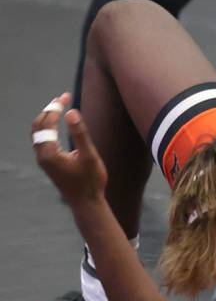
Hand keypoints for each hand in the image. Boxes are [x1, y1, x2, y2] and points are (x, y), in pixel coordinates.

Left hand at [31, 93, 107, 207]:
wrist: (86, 203)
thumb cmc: (91, 181)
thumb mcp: (89, 156)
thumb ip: (80, 134)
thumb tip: (71, 112)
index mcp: (49, 153)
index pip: (47, 123)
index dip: (55, 108)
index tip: (66, 97)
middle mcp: (42, 156)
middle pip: (38, 126)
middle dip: (49, 111)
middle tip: (62, 99)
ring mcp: (44, 160)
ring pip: (38, 133)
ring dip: (47, 119)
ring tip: (58, 108)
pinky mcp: (48, 164)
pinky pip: (42, 140)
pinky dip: (48, 129)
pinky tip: (57, 126)